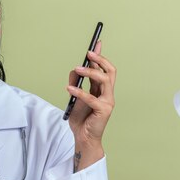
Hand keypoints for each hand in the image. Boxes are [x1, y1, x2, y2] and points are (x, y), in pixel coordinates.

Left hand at [66, 41, 115, 170]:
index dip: (100, 55)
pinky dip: (79, 91)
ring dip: (91, 72)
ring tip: (78, 69)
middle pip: (110, 71)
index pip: (104, 68)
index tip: (96, 42)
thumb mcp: (74, 97)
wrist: (83, 137)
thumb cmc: (80, 118)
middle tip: (88, 53)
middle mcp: (107, 93)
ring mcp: (107, 101)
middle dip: (100, 59)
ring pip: (105, 79)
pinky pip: (91, 98)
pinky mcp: (103, 110)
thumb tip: (75, 70)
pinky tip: (69, 89)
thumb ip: (76, 83)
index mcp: (101, 89)